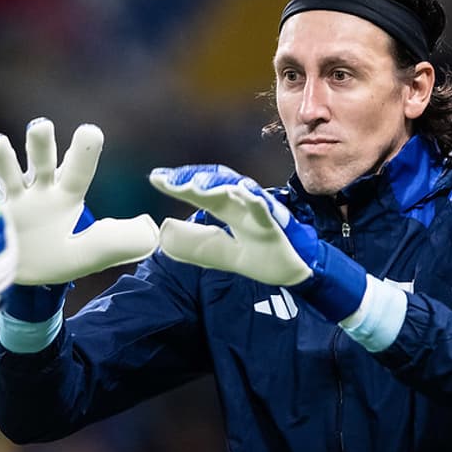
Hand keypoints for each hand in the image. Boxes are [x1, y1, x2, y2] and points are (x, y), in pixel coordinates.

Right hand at [0, 118, 158, 284]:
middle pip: (40, 157)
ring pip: (4, 167)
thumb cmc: (53, 259)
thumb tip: (151, 229)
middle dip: (40, 140)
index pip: (78, 168)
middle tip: (41, 128)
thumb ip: (116, 242)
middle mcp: (36, 188)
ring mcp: (7, 198)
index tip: (90, 131)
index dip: (83, 150)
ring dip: (2, 154)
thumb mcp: (87, 254)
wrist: (14, 279)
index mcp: (65, 194)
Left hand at [149, 164, 367, 322]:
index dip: (178, 183)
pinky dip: (252, 200)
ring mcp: (258, 212)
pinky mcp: (274, 225)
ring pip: (237, 190)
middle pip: (215, 183)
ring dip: (215, 184)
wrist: (295, 272)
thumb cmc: (261, 256)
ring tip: (193, 185)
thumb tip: (164, 231)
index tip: (156, 179)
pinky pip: (263, 209)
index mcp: (228, 209)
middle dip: (191, 179)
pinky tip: (238, 192)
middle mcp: (241, 205)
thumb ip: (195, 242)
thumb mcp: (219, 253)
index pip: (200, 191)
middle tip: (167, 181)